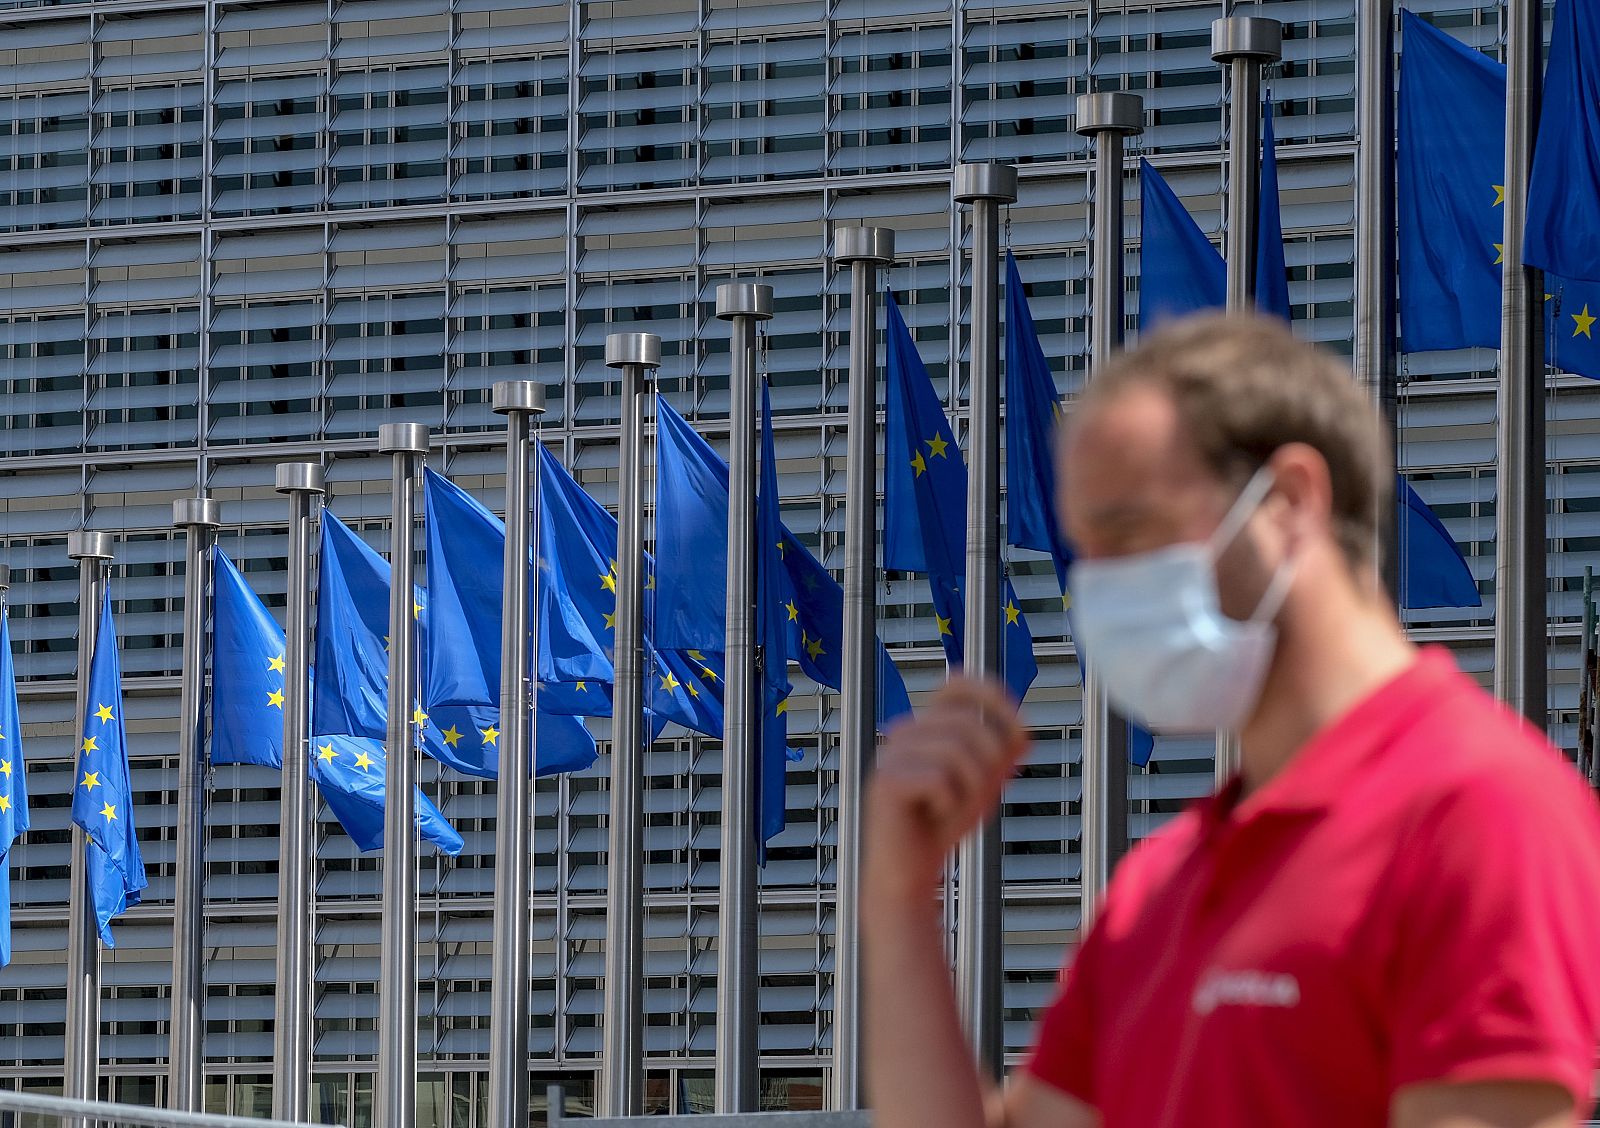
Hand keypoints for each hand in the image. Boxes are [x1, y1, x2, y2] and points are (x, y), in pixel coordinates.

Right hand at [863, 676, 1029, 907]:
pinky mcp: (885, 781)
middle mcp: (904, 732)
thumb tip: (1024, 732)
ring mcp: (891, 755)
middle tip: (975, 794)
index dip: (991, 695)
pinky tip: (933, 815)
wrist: (909, 871)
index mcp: (925, 726)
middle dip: (989, 763)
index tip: (1019, 725)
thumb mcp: (981, 785)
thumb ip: (1001, 756)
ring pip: (956, 752)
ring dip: (969, 789)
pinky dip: (949, 805)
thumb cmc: (939, 825)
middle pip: (968, 724)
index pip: (956, 685)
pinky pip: (939, 780)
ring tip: (951, 807)